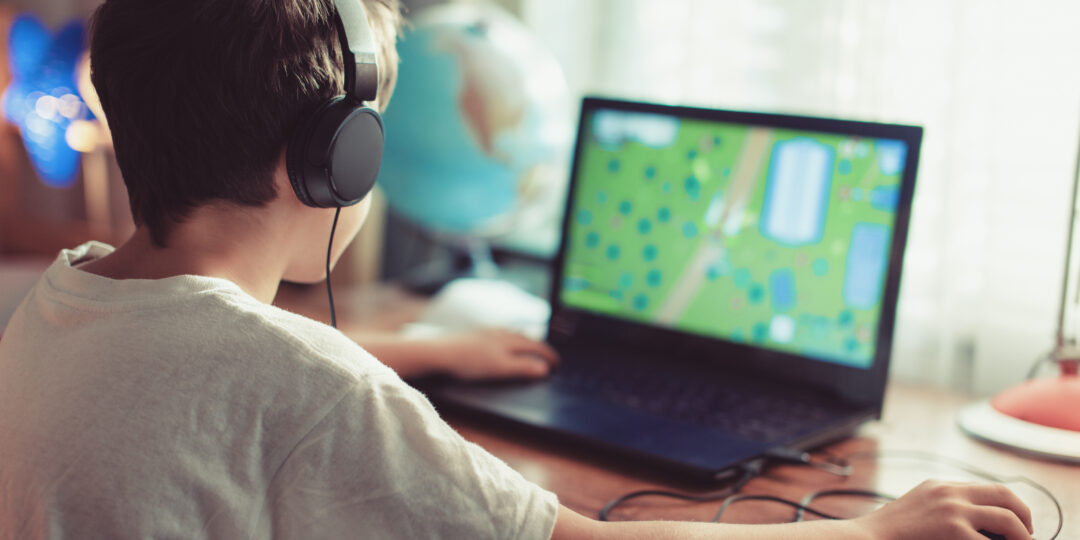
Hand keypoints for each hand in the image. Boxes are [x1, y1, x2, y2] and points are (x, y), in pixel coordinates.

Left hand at [432, 328, 558, 380]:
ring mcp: (486, 332)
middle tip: (547, 356)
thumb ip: (523, 368)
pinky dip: (508, 339)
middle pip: (525, 337)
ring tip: (528, 346)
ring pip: (512, 334)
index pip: (536, 346)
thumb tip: (544, 369)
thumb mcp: (500, 368)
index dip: (548, 355)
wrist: (440, 352)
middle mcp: (500, 332)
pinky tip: (500, 343)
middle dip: (538, 346)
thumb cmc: (469, 362)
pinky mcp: (474, 334)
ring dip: (523, 340)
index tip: (556, 364)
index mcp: (509, 340)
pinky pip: (498, 334)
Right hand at [853, 480, 1032, 539]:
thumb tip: (971, 526)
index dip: (1008, 505)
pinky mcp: (954, 530)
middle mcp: (950, 492)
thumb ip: (940, 508)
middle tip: (1027, 534)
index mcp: (940, 486)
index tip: (1014, 523)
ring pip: (1008, 518)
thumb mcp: (915, 510)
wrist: (866, 539)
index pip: (987, 488)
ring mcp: (953, 510)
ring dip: (1022, 535)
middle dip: (1024, 516)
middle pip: (1004, 496)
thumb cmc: (887, 534)